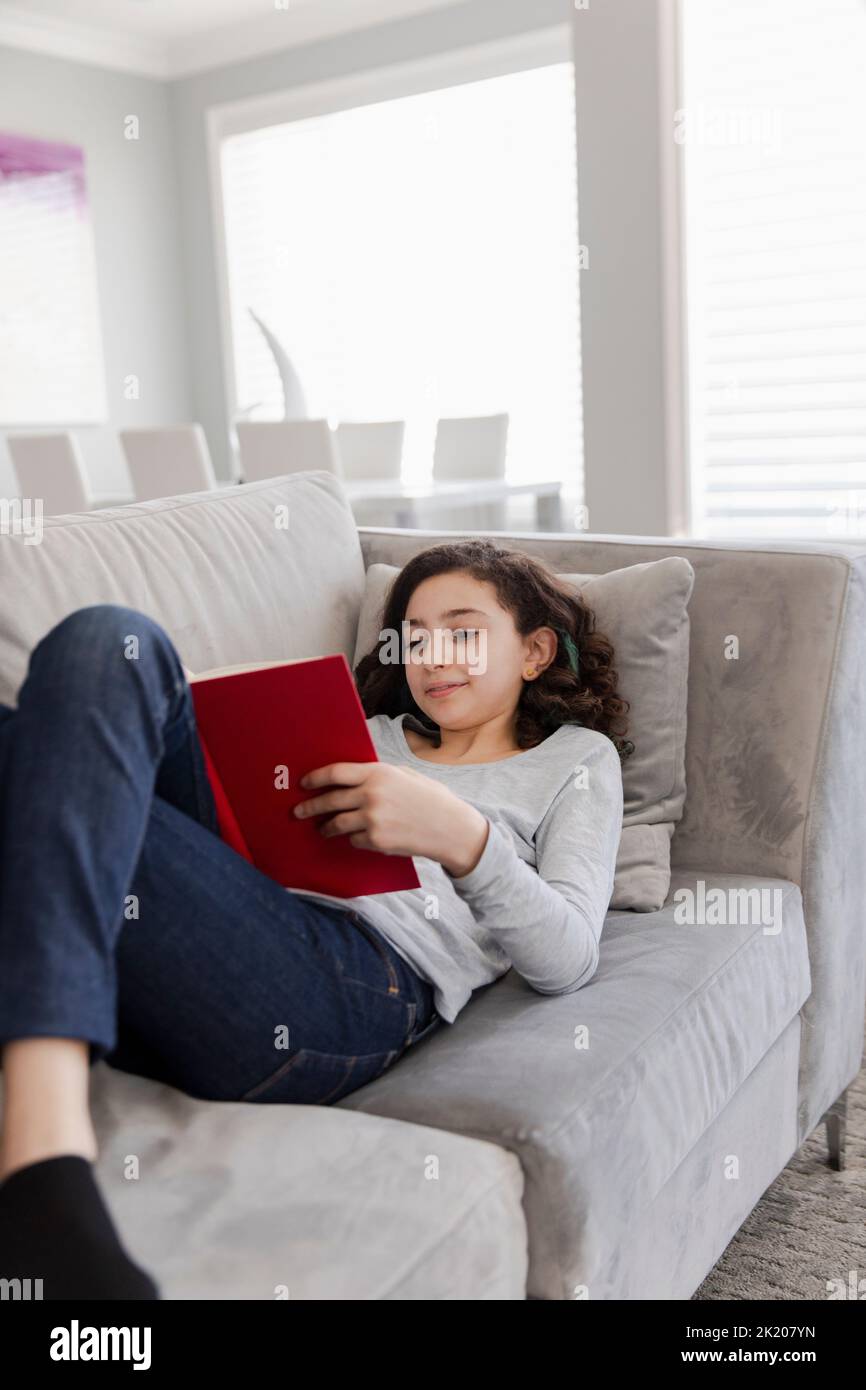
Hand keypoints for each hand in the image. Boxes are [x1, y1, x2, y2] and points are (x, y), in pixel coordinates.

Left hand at [293, 761, 488, 877]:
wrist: (450, 828)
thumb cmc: (429, 798)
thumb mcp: (404, 775)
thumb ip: (377, 775)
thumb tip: (347, 778)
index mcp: (378, 773)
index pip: (335, 773)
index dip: (315, 778)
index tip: (304, 784)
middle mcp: (371, 794)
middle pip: (329, 800)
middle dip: (310, 807)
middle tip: (298, 811)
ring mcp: (373, 819)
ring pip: (336, 823)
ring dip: (326, 827)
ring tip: (322, 829)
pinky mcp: (376, 841)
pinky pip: (353, 840)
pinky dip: (353, 839)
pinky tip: (357, 837)